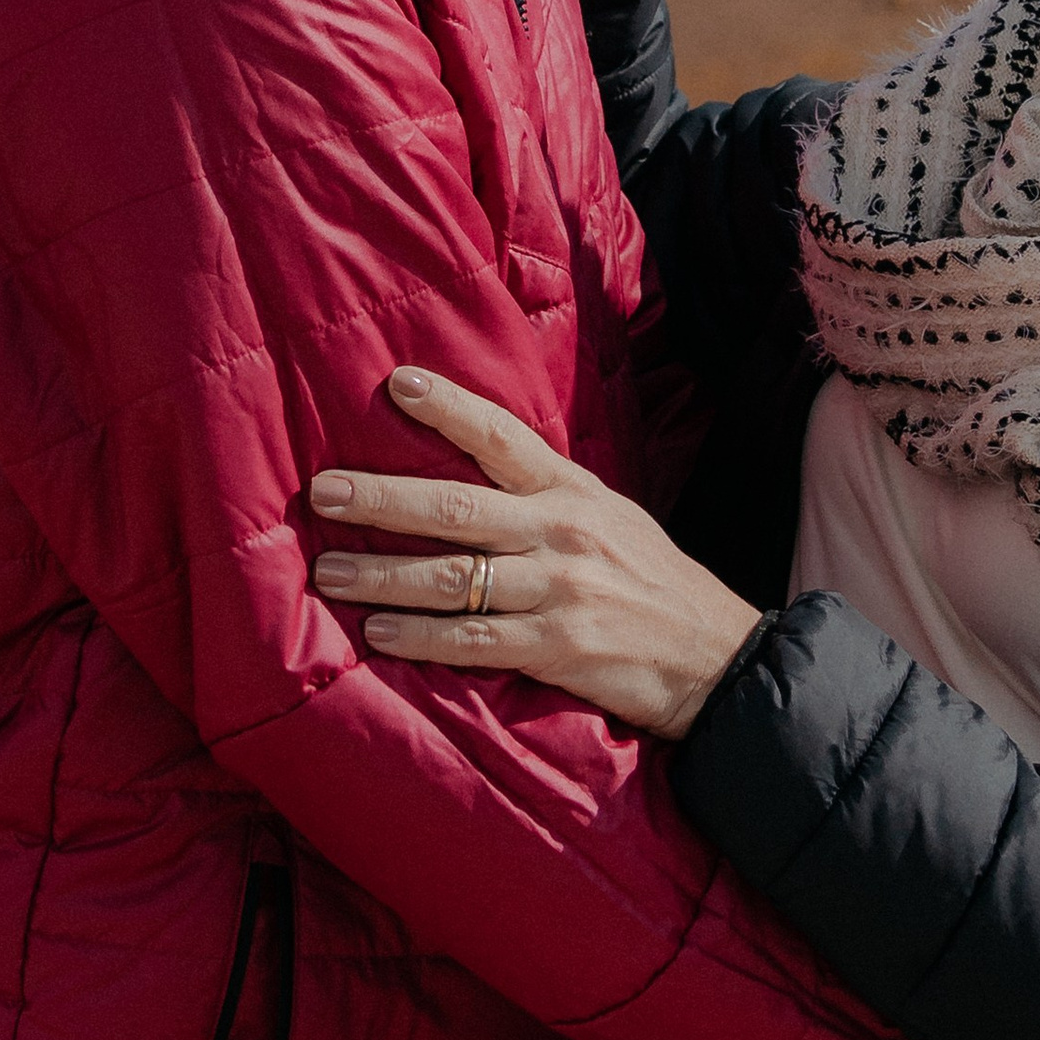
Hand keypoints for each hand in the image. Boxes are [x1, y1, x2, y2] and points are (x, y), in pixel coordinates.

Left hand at [309, 369, 761, 737]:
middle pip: (457, 506)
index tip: (398, 382)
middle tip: (323, 491)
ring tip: (328, 572)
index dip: (450, 407)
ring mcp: (560, 590)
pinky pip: (471, 641)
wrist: (715, 657)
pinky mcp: (558, 648)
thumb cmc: (651, 583)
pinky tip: (378, 632)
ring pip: (452, 578)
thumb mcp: (609, 518)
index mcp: (573, 492)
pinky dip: (419, 637)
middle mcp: (563, 532)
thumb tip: (473, 471)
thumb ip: (545, 497)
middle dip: (383, 498)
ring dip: (381, 574)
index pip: (503, 436)